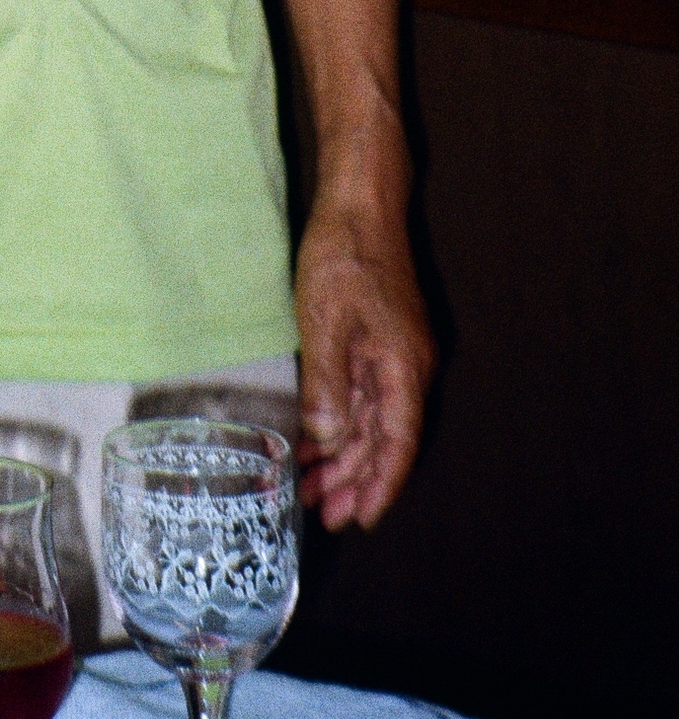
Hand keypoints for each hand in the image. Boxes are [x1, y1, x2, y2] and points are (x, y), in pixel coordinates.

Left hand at [293, 189, 434, 528]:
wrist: (360, 201)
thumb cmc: (344, 255)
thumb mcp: (325, 320)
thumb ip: (327, 382)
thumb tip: (326, 437)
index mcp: (404, 366)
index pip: (399, 442)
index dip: (381, 483)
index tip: (362, 517)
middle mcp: (407, 367)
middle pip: (386, 438)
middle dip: (356, 478)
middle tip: (323, 512)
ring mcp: (395, 353)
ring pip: (372, 419)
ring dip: (345, 454)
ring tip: (312, 486)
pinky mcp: (379, 339)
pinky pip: (363, 394)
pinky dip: (341, 420)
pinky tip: (315, 438)